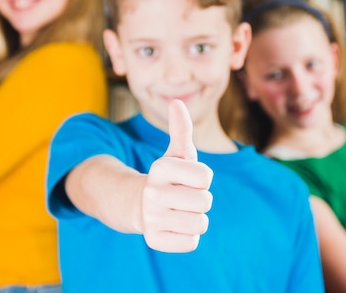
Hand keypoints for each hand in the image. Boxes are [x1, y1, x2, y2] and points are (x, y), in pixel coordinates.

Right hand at [141, 99, 213, 251]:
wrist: (140, 205)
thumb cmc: (169, 177)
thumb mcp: (177, 153)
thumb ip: (181, 129)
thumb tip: (177, 102)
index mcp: (161, 168)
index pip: (206, 177)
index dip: (203, 179)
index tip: (188, 178)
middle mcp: (152, 192)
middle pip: (205, 202)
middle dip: (201, 200)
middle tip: (184, 197)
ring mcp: (151, 218)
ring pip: (200, 224)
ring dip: (196, 219)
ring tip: (181, 211)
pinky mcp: (154, 240)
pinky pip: (191, 242)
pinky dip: (188, 236)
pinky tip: (174, 226)